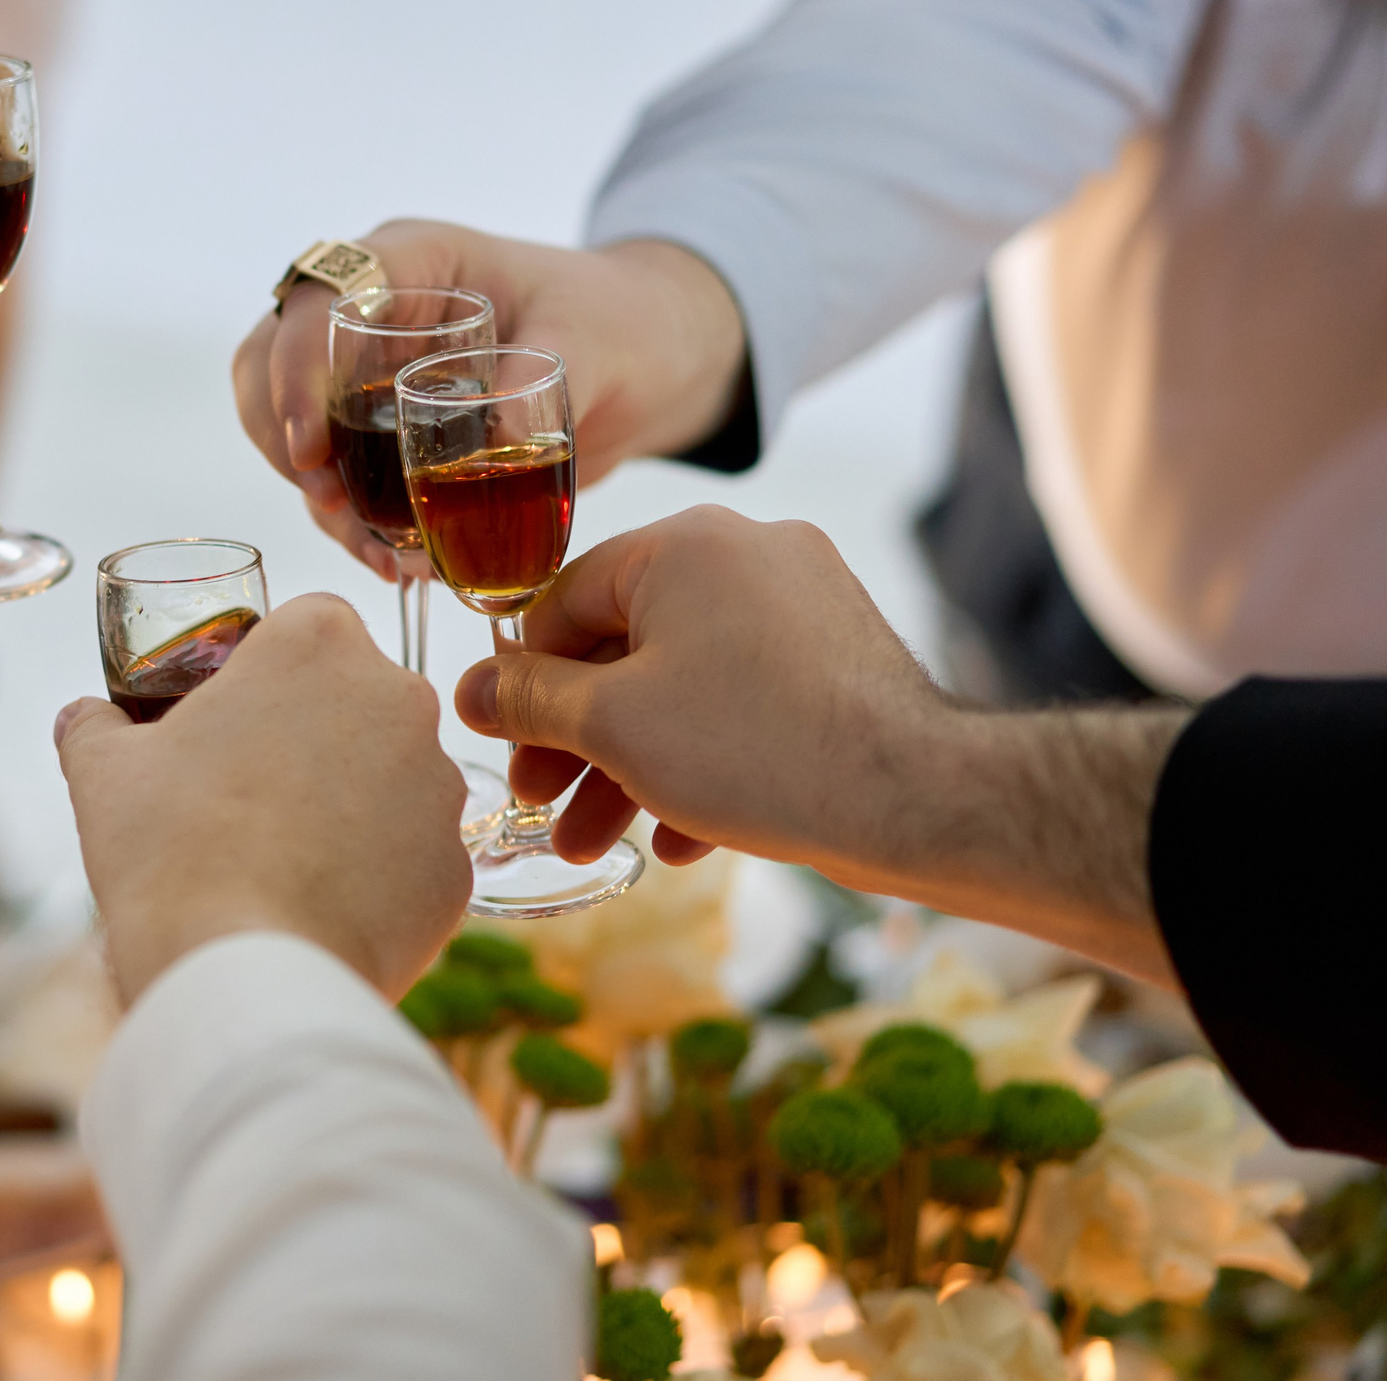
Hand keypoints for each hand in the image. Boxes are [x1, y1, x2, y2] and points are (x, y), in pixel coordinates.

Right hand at [53, 594, 469, 1002]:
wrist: (243, 971)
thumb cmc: (171, 851)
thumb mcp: (104, 773)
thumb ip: (94, 727)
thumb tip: (83, 718)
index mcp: (316, 646)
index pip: (308, 623)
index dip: (270, 668)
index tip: (236, 714)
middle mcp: (398, 698)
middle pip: (359, 697)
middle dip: (316, 734)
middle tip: (252, 789)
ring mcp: (439, 785)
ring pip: (394, 776)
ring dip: (351, 803)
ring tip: (284, 858)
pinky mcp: (456, 868)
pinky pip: (415, 856)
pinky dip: (377, 876)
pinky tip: (321, 907)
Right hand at [232, 223, 747, 578]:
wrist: (652, 360)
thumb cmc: (622, 321)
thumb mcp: (590, 343)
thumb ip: (536, 385)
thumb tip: (488, 452)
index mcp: (414, 260)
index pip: (318, 296)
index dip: (295, 369)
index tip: (310, 448)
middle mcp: (374, 309)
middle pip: (269, 362)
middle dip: (281, 439)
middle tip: (329, 504)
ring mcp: (370, 370)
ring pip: (291, 426)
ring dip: (318, 496)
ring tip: (381, 553)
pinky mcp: (384, 428)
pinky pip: (338, 475)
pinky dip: (353, 523)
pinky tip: (396, 561)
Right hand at [449, 506, 945, 881]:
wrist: (917, 799)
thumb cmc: (758, 748)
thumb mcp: (613, 725)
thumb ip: (529, 701)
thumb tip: (469, 689)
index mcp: (684, 544)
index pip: (565, 601)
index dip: (523, 683)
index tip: (505, 745)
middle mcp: (747, 554)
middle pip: (625, 647)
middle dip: (578, 741)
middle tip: (545, 805)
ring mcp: (802, 605)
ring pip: (684, 684)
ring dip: (632, 764)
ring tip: (598, 843)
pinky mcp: (839, 659)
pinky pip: (745, 702)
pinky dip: (703, 761)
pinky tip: (681, 837)